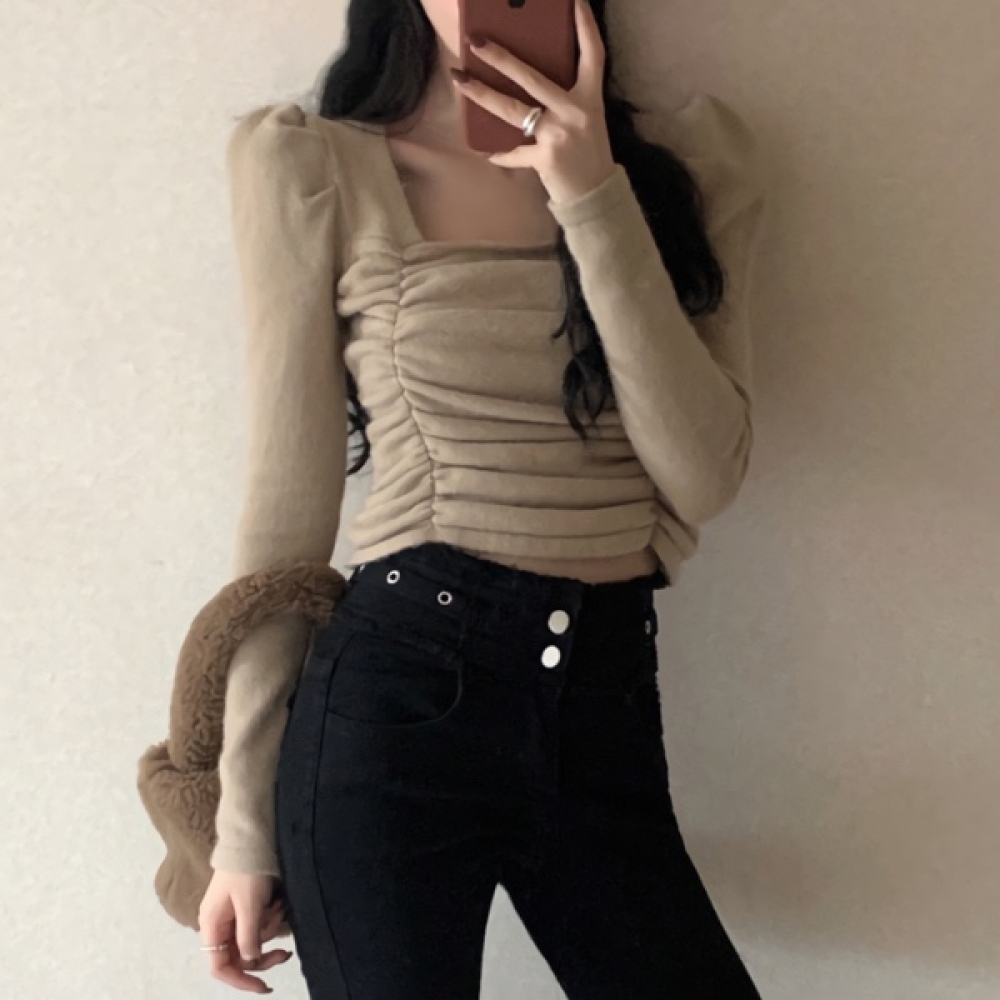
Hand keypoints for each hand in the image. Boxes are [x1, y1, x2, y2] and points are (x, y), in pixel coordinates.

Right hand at [198, 869, 293, 993]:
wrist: (251, 839)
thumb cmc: (246, 871)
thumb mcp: (249, 905)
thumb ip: (248, 935)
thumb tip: (250, 960)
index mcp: (212, 926)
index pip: (220, 967)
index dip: (240, 980)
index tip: (264, 986)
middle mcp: (219, 925)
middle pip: (239, 956)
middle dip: (264, 954)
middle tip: (286, 953)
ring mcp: (231, 916)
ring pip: (251, 940)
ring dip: (269, 930)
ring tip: (280, 909)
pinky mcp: (244, 907)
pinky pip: (257, 924)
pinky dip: (270, 919)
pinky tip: (279, 905)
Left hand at [451, 0, 616, 205]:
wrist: (594, 195)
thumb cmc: (587, 154)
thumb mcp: (584, 119)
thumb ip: (562, 99)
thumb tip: (525, 80)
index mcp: (590, 98)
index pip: (592, 54)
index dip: (585, 25)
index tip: (575, 0)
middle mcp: (575, 111)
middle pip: (533, 78)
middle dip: (502, 58)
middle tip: (477, 41)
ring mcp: (559, 135)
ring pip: (513, 110)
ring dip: (482, 94)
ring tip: (460, 79)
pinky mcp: (545, 158)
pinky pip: (514, 152)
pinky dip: (501, 153)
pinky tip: (486, 151)